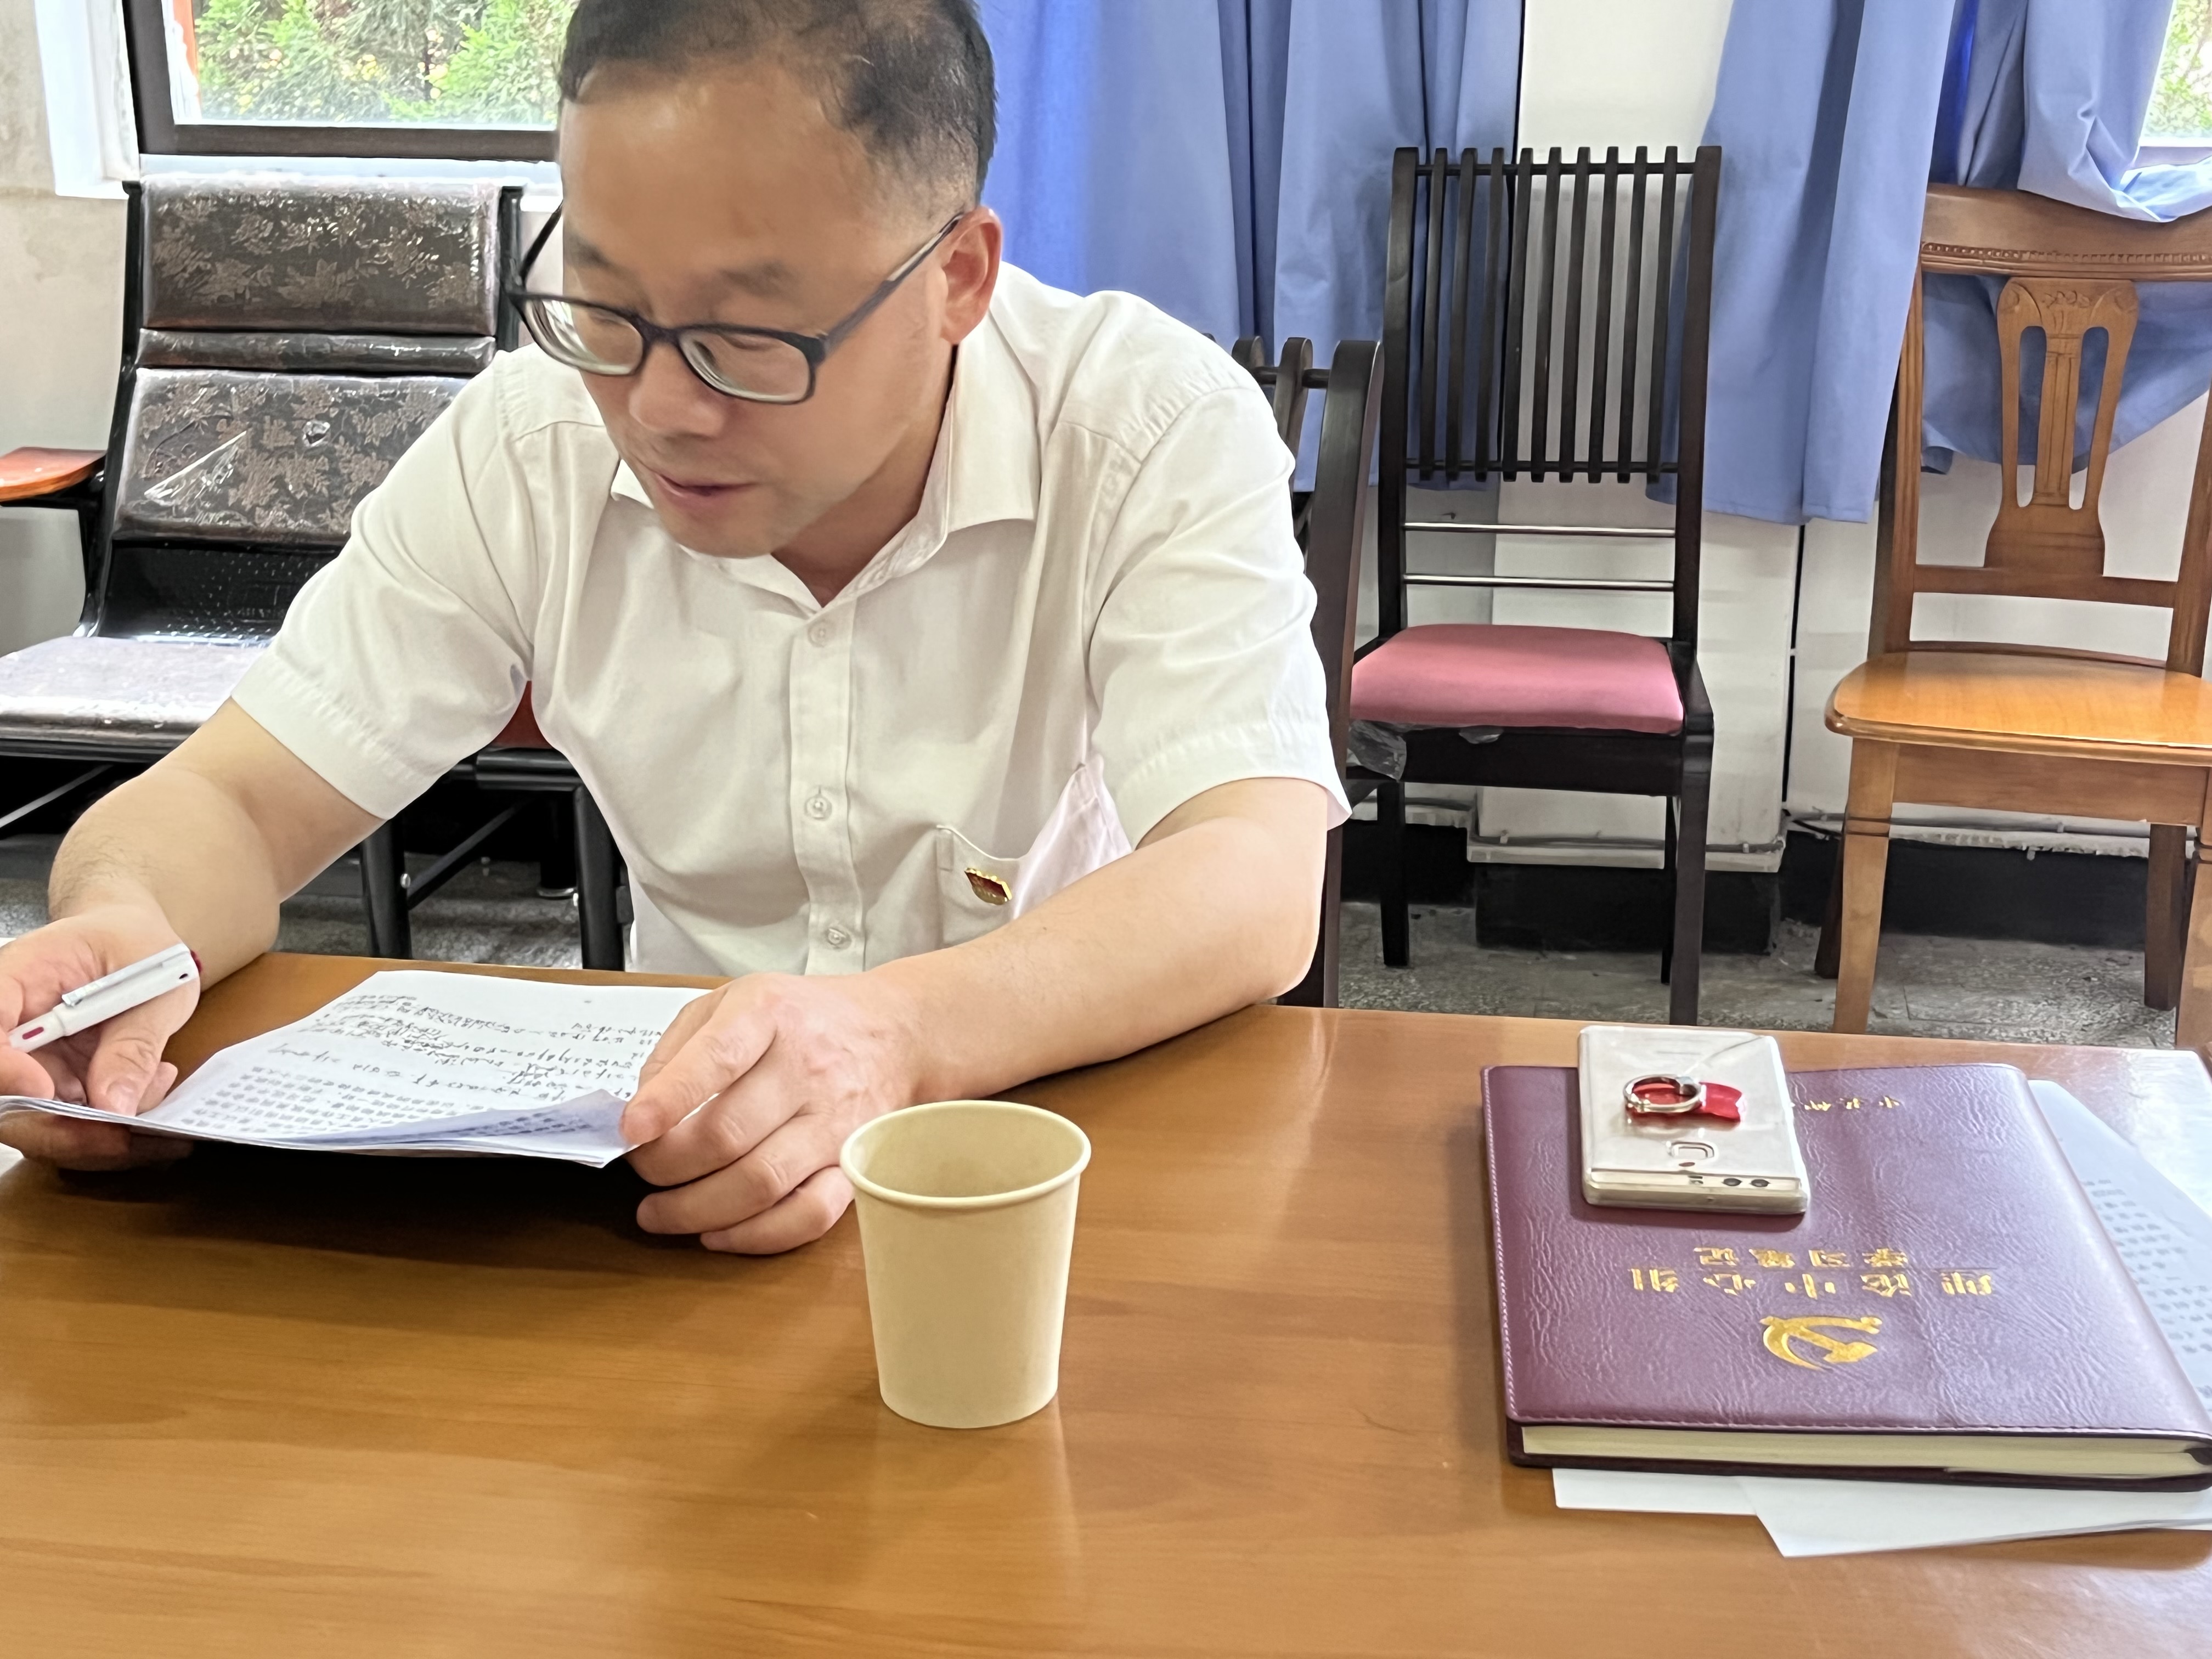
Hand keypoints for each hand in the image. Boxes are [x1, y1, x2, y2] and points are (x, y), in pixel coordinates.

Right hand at [0, 905, 197, 1170]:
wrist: (134, 941)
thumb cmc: (136, 944)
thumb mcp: (156, 982)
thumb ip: (134, 1042)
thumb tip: (114, 1103)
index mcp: (18, 978)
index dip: (6, 1069)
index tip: (46, 1090)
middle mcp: (11, 1027)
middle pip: (5, 1096)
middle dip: (61, 1128)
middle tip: (122, 1135)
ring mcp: (29, 1061)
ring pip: (38, 1121)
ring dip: (99, 1132)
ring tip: (156, 1089)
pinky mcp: (54, 1083)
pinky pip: (71, 1121)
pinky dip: (115, 1122)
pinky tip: (155, 1084)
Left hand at [621, 971, 922, 1253]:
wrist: (895, 1032)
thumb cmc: (803, 1019)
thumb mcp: (733, 1002)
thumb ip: (680, 1048)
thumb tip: (643, 1113)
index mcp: (770, 1015)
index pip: (717, 1058)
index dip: (668, 1099)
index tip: (630, 1128)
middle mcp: (807, 1068)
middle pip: (727, 1135)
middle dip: (665, 1165)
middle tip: (641, 1170)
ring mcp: (834, 1121)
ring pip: (761, 1183)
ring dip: (696, 1209)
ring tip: (659, 1213)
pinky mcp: (851, 1163)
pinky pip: (809, 1214)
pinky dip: (757, 1235)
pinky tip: (718, 1231)